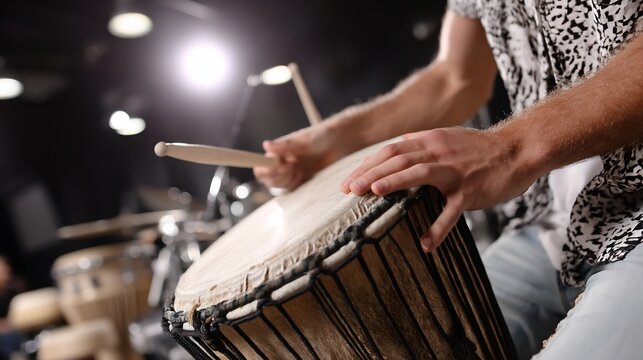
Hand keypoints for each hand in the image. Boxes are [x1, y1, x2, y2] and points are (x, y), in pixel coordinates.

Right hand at [253, 123, 343, 189]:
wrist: (344, 139)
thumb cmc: (325, 134)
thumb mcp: (305, 139)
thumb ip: (285, 144)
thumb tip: (265, 145)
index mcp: (280, 149)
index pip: (261, 164)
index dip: (266, 169)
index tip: (281, 166)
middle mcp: (283, 160)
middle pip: (267, 177)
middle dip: (277, 177)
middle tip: (293, 168)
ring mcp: (293, 169)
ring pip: (278, 184)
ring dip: (285, 181)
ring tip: (299, 172)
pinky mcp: (303, 177)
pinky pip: (291, 187)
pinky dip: (293, 185)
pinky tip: (303, 177)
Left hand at [341, 127, 537, 251]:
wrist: (518, 149)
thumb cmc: (480, 148)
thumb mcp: (447, 137)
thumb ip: (422, 142)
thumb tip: (397, 145)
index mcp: (430, 141)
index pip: (391, 150)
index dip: (367, 164)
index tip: (348, 180)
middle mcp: (439, 152)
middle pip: (398, 159)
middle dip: (370, 174)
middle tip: (348, 189)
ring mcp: (454, 171)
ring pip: (419, 174)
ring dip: (393, 183)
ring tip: (372, 195)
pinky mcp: (470, 191)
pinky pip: (451, 211)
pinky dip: (438, 228)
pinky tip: (425, 243)